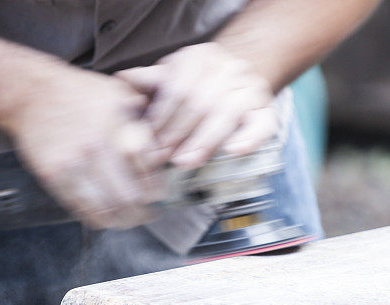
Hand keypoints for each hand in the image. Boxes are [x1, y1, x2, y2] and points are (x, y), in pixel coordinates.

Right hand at [2, 68, 165, 228]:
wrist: (31, 92)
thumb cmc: (78, 93)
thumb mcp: (119, 93)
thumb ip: (144, 118)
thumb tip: (165, 147)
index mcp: (118, 126)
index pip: (149, 173)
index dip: (157, 190)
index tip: (159, 196)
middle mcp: (97, 146)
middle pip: (130, 197)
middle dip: (143, 212)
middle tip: (148, 214)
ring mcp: (73, 163)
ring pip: (108, 209)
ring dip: (122, 220)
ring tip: (129, 219)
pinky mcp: (54, 176)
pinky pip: (82, 209)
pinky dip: (99, 219)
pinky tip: (106, 216)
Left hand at [117, 43, 277, 168]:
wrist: (234, 79)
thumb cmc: (195, 84)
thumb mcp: (170, 78)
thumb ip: (149, 83)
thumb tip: (122, 81)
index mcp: (199, 57)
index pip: (179, 89)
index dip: (163, 119)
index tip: (150, 144)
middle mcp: (228, 68)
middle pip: (201, 102)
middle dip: (179, 134)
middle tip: (163, 158)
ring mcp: (250, 88)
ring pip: (227, 113)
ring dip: (204, 141)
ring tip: (186, 161)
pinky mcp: (266, 110)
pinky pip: (262, 126)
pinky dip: (248, 140)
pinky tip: (231, 152)